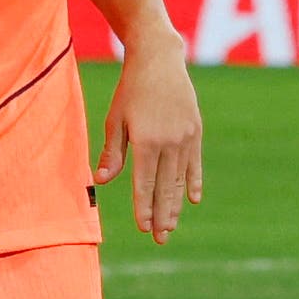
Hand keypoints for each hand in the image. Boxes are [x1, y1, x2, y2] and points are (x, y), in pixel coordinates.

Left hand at [94, 34, 202, 244]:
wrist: (159, 60)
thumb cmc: (131, 90)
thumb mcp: (116, 119)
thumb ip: (113, 152)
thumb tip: (102, 181)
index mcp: (147, 141)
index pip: (144, 184)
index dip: (143, 208)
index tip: (142, 228)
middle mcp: (169, 142)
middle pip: (165, 187)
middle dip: (161, 216)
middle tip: (160, 239)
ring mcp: (186, 137)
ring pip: (180, 180)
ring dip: (175, 205)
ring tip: (171, 226)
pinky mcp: (196, 131)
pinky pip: (195, 164)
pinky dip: (193, 182)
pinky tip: (193, 200)